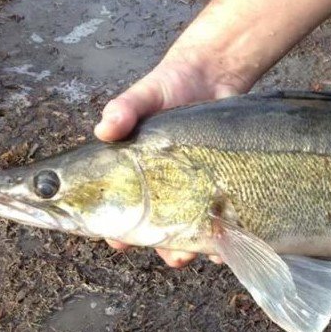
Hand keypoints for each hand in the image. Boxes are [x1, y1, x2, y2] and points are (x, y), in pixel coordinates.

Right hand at [95, 52, 256, 267]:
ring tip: (191, 254)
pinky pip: (217, 223)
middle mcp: (156, 188)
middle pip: (149, 232)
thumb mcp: (145, 95)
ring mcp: (188, 192)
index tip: (118, 241)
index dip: (110, 231)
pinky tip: (224, 247)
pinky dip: (220, 241)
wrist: (214, 76)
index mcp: (127, 172)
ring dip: (185, 250)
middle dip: (158, 247)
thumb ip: (125, 109)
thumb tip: (106, 128)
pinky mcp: (217, 189)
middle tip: (168, 254)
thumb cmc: (169, 86)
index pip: (109, 210)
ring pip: (181, 234)